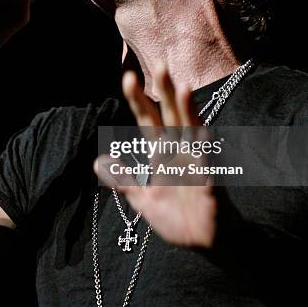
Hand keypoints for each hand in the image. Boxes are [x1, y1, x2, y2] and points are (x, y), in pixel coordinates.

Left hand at [94, 64, 216, 247]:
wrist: (206, 243)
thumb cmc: (179, 219)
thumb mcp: (143, 201)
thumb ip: (124, 180)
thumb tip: (99, 162)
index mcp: (162, 155)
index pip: (148, 121)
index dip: (139, 101)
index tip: (127, 78)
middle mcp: (179, 151)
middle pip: (170, 115)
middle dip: (164, 91)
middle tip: (158, 63)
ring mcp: (195, 161)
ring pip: (190, 129)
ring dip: (185, 108)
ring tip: (180, 86)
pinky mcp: (208, 178)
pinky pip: (204, 157)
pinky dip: (201, 142)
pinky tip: (198, 127)